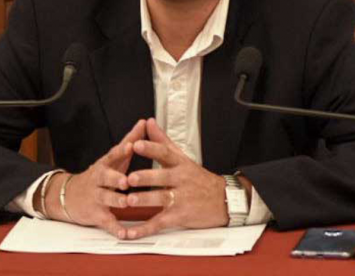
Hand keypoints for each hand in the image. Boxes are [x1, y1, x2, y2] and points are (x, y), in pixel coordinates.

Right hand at [46, 118, 145, 237]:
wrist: (68, 195)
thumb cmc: (100, 174)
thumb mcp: (113, 158)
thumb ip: (130, 141)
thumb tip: (144, 122)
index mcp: (105, 164)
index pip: (112, 154)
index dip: (122, 150)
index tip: (132, 145)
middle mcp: (99, 179)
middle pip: (105, 177)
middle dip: (115, 178)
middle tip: (126, 179)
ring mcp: (96, 197)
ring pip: (105, 198)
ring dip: (116, 201)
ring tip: (126, 203)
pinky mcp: (96, 214)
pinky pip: (106, 222)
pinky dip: (116, 229)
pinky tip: (125, 234)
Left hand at [123, 118, 227, 238]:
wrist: (224, 201)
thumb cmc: (199, 179)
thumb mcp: (183, 157)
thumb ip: (163, 141)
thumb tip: (149, 122)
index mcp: (181, 164)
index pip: (165, 153)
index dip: (151, 149)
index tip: (137, 144)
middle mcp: (181, 180)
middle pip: (163, 177)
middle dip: (146, 177)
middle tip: (130, 177)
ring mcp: (181, 199)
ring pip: (161, 199)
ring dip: (145, 201)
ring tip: (130, 201)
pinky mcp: (179, 216)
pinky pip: (159, 223)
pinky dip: (144, 229)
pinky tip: (130, 232)